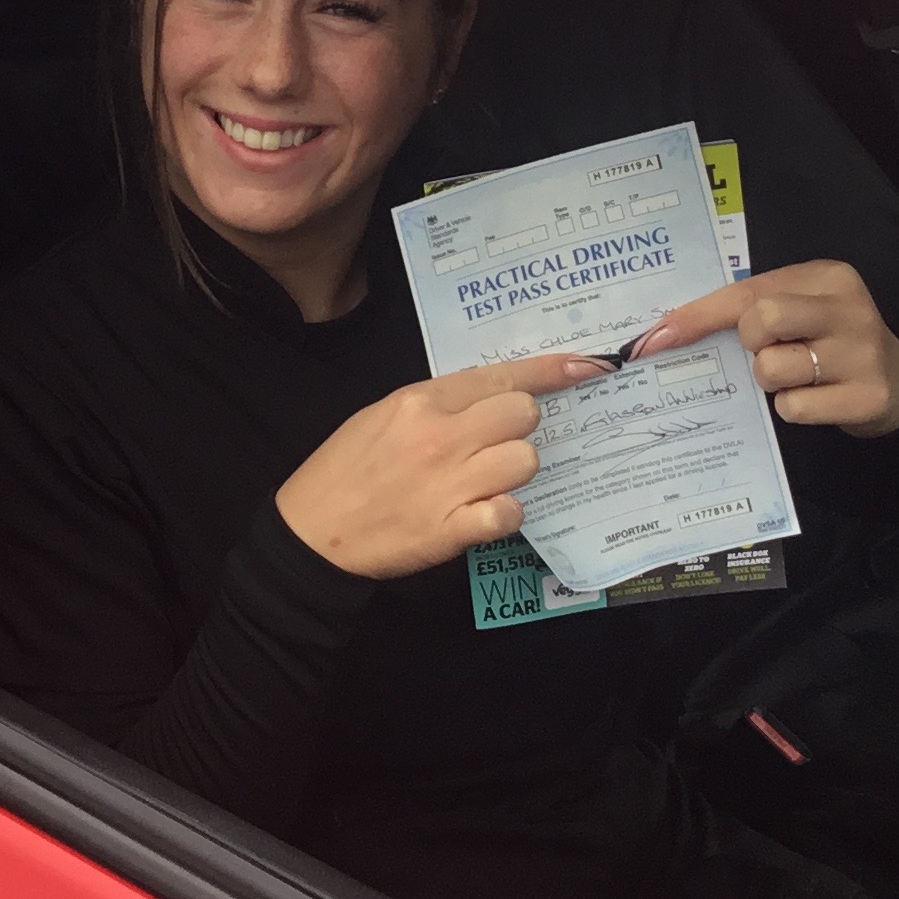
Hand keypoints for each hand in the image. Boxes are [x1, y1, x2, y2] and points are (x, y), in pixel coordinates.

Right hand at [275, 351, 607, 578]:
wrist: (312, 533)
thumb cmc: (344, 469)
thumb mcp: (381, 414)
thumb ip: (435, 402)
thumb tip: (490, 393)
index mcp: (420, 401)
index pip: (500, 375)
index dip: (550, 371)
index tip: (586, 366)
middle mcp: (440, 436)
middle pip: (523, 414)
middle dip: (518, 427)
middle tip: (492, 444)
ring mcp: (449, 483)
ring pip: (525, 461)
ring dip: (513, 470)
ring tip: (483, 480)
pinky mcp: (452, 529)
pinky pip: (510, 511)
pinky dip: (504, 513)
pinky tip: (482, 512)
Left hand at [639, 260, 898, 438]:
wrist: (897, 383)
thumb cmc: (828, 342)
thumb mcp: (799, 310)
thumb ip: (749, 309)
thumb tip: (667, 333)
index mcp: (826, 276)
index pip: (746, 291)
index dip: (698, 315)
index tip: (656, 339)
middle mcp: (849, 307)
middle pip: (761, 321)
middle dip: (749, 345)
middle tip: (765, 353)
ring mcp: (863, 352)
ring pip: (773, 368)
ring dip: (769, 382)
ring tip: (794, 377)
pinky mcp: (868, 396)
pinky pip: (796, 407)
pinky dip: (793, 408)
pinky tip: (814, 400)